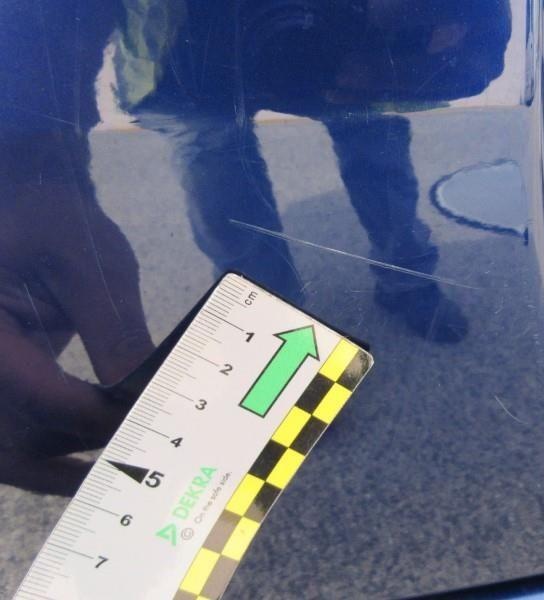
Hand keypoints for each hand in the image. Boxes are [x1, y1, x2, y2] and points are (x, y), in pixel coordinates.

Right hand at [0, 132, 153, 494]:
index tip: (153, 426)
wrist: (20, 193)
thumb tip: (149, 393)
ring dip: (57, 467)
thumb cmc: (52, 213)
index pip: (37, 392)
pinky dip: (45, 453)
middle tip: (144, 460)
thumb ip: (114, 327)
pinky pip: (9, 429)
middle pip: (13, 433)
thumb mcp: (89, 259)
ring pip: (5, 447)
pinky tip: (90, 470)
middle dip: (80, 450)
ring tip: (122, 479)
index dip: (98, 418)